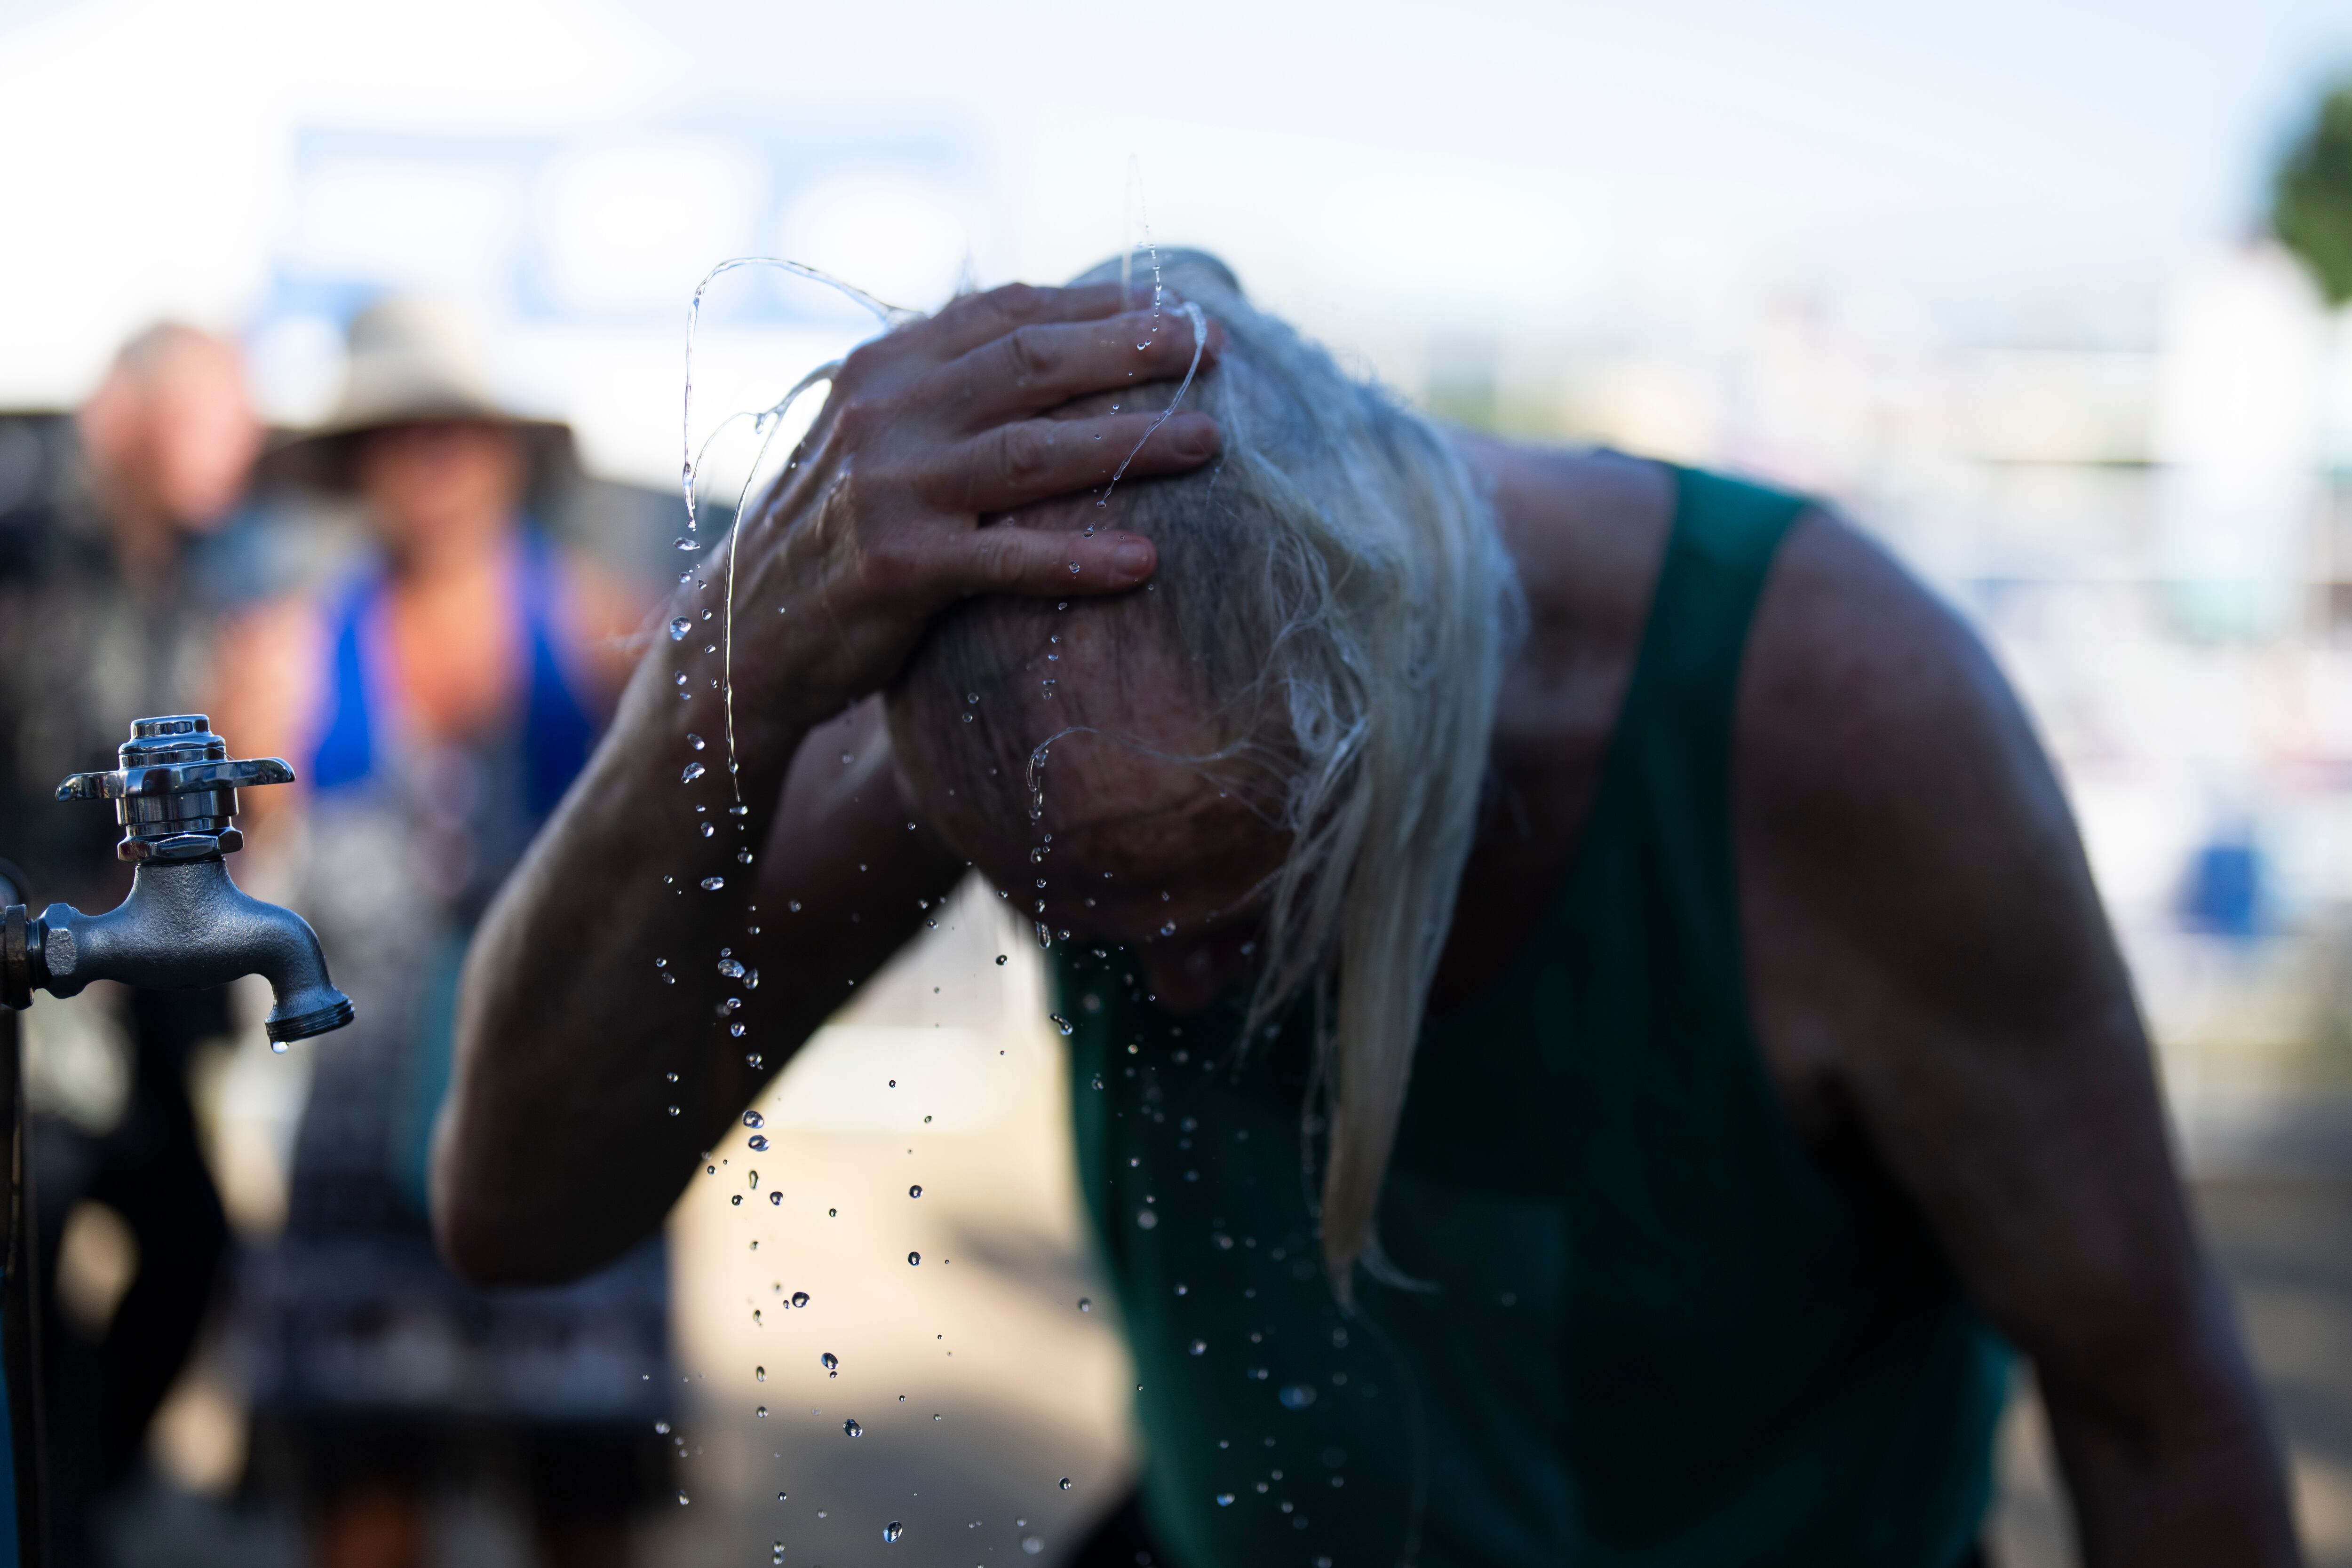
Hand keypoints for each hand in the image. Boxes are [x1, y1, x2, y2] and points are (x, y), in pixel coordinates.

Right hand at [707, 282, 1222, 732]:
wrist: (745, 632)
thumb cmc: (837, 532)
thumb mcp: (878, 437)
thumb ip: (948, 387)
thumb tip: (1056, 339)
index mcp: (886, 367)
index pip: (1006, 313)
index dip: (1098, 306)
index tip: (1177, 307)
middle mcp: (885, 413)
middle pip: (1030, 364)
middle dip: (1129, 351)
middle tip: (1209, 347)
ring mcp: (889, 488)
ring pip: (1031, 451)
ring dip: (1129, 444)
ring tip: (1208, 443)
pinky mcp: (898, 567)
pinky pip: (1007, 558)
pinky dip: (1078, 558)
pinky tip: (1145, 563)